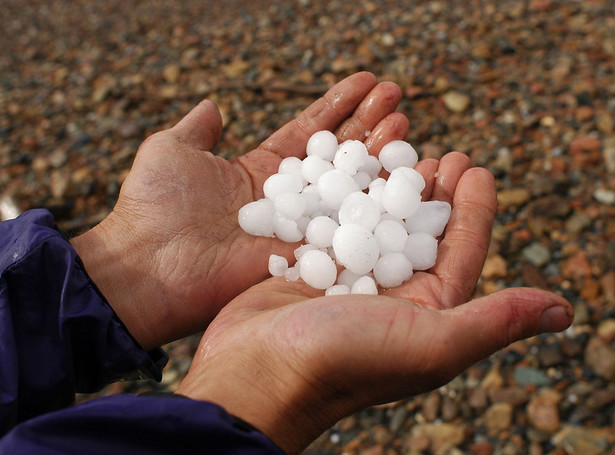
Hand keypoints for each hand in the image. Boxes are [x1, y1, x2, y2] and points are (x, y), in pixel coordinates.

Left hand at [70, 72, 409, 349]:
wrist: (147, 268)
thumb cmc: (154, 208)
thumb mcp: (171, 151)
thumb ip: (198, 129)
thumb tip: (214, 105)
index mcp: (260, 173)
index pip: (309, 133)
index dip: (338, 106)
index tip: (368, 82)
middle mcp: (288, 201)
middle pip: (337, 156)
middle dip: (368, 124)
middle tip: (396, 98)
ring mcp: (300, 230)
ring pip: (350, 188)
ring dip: (378, 156)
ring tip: (403, 122)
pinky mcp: (307, 259)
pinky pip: (349, 230)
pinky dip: (377, 207)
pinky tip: (403, 179)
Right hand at [176, 154, 573, 453]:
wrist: (257, 373)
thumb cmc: (344, 361)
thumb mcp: (431, 342)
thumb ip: (493, 322)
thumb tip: (566, 310)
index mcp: (426, 313)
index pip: (461, 251)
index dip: (473, 208)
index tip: (476, 166)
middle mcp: (391, 296)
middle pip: (420, 231)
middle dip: (434, 191)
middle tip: (442, 152)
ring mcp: (349, 280)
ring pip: (379, 221)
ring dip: (391, 186)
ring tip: (400, 150)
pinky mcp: (310, 267)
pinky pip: (337, 221)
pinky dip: (347, 193)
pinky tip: (349, 167)